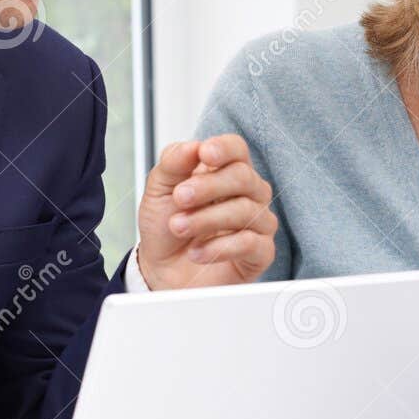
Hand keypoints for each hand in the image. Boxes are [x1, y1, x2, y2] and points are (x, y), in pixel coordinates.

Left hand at [136, 135, 277, 288]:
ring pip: (246, 210)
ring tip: (178, 227)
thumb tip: (192, 146)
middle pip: (243, 176)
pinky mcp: (260, 253)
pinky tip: (197, 252)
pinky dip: (220, 247)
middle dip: (208, 186)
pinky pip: (251, 243)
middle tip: (180, 198)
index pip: (236, 150)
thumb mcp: (158, 192)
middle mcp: (247, 194)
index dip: (224, 148)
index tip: (205, 154)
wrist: (162, 272)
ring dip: (206, 219)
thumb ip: (172, 164)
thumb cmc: (166, 229)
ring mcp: (257, 223)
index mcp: (224, 172)